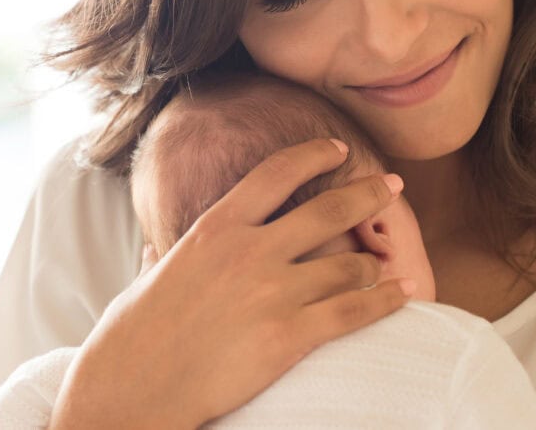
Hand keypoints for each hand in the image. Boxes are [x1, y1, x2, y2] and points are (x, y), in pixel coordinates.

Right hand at [48, 139, 412, 429]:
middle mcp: (249, 251)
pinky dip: (385, 301)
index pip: (276, 173)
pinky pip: (354, 312)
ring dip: (371, 264)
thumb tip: (153, 250)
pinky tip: (403, 293)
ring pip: (347, 265)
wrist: (134, 386)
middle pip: (327, 210)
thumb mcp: (147, 277)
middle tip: (391, 186)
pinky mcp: (289, 337)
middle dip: (367, 194)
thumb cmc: (132, 334)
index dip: (314, 155)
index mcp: (215, 227)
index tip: (339, 149)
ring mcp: (272, 293)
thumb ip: (163, 256)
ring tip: (385, 265)